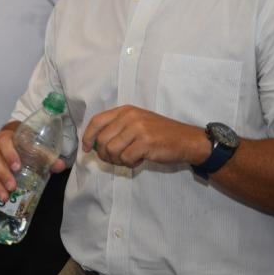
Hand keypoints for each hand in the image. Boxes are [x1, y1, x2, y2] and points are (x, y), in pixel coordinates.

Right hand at [0, 123, 66, 206]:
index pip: (4, 144)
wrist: (9, 140)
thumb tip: (60, 166)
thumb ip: (46, 156)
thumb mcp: (33, 146)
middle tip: (12, 187)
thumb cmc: (22, 143)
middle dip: (2, 175)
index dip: (9, 155)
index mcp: (4, 137)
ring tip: (4, 198)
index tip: (17, 167)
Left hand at [81, 105, 208, 168]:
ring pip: (111, 150)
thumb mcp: (136, 123)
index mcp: (125, 110)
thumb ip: (116, 128)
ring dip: (118, 160)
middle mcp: (129, 116)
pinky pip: (125, 158)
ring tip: (130, 159)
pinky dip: (130, 164)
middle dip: (104, 155)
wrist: (186, 140)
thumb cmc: (160, 133)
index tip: (87, 149)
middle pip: (102, 139)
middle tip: (116, 159)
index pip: (96, 121)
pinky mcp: (146, 142)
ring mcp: (138, 128)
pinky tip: (140, 160)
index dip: (88, 136)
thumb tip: (94, 143)